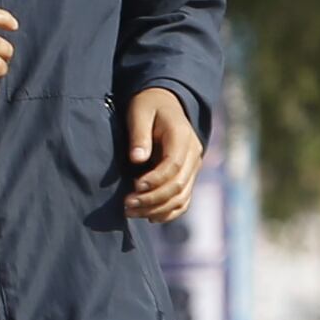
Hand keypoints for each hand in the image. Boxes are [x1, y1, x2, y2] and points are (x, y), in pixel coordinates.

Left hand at [122, 90, 202, 223]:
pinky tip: (150, 217)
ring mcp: (193, 167)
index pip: (173, 165)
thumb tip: (136, 159)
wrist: (166, 102)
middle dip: (152, 199)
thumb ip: (138, 134)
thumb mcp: (139, 111)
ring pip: (182, 197)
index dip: (154, 180)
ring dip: (157, 209)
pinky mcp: (188, 176)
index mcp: (182, 136)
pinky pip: (183, 200)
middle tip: (126, 205)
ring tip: (131, 212)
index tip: (133, 187)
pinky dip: (169, 212)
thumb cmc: (148, 105)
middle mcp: (193, 154)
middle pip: (178, 185)